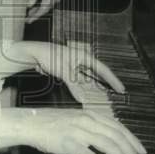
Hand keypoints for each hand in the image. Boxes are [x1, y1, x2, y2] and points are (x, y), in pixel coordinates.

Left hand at [5, 40, 125, 95]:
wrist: (33, 54)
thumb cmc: (49, 56)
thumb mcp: (64, 72)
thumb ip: (74, 87)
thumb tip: (83, 99)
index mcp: (84, 57)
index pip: (103, 69)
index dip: (113, 80)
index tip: (121, 89)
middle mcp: (81, 60)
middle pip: (97, 74)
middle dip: (106, 84)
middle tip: (116, 94)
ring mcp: (74, 65)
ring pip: (88, 78)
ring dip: (95, 87)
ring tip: (105, 96)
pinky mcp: (67, 70)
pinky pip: (79, 81)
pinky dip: (84, 87)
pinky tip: (87, 94)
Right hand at [16, 105, 145, 153]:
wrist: (29, 123)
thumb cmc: (49, 122)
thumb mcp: (73, 118)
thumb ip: (89, 125)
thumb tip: (105, 137)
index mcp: (89, 114)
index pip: (117, 125)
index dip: (131, 138)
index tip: (140, 149)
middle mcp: (87, 121)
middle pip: (115, 135)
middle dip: (130, 150)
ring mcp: (79, 132)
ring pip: (108, 145)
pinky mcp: (70, 144)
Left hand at [25, 0, 68, 23]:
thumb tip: (29, 5)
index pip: (44, 8)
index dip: (36, 15)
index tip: (28, 20)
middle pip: (49, 6)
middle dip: (39, 13)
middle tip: (29, 17)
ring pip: (53, 2)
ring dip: (43, 7)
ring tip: (33, 10)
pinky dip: (48, 0)